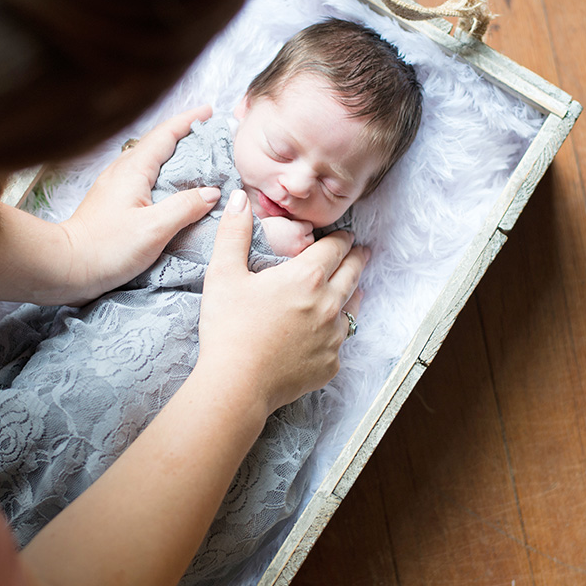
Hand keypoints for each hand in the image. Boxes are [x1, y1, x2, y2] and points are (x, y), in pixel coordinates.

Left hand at [59, 106, 221, 302]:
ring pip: (148, 160)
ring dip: (172, 154)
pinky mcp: (111, 202)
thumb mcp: (154, 229)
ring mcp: (114, 185)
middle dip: (184, 134)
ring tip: (196, 158)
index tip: (209, 111)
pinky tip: (170, 186)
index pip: (165, 134)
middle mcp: (121, 171)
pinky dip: (161, 173)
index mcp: (133, 170)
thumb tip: (212, 192)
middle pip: (156, 143)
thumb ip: (185, 207)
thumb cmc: (106, 248)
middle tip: (209, 134)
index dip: (189, 121)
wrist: (66, 266)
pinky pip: (142, 177)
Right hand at [198, 190, 366, 416]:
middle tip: (361, 252)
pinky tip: (327, 331)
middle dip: (357, 259)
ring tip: (352, 287)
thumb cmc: (228, 329)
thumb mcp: (223, 274)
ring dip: (353, 293)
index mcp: (307, 277)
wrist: (236, 386)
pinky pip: (340, 342)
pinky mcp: (330, 364)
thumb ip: (234, 233)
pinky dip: (336, 331)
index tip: (346, 235)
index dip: (341, 239)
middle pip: (352, 274)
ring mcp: (333, 337)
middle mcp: (329, 304)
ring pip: (353, 307)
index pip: (335, 248)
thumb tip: (238, 198)